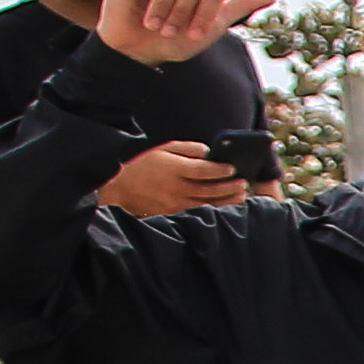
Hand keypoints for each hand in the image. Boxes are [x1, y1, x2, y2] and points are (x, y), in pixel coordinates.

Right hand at [99, 142, 248, 217]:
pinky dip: (213, 210)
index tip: (233, 168)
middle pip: (208, 189)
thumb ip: (187, 148)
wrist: (120, 188)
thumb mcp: (162, 150)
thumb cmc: (144, 166)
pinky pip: (198, 213)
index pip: (202, 170)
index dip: (219, 169)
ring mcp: (174, 203)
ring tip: (240, 196)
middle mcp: (175, 187)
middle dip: (229, 186)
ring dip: (226, 201)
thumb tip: (208, 151)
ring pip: (206, 204)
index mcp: (173, 169)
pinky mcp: (173, 214)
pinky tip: (224, 207)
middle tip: (243, 183)